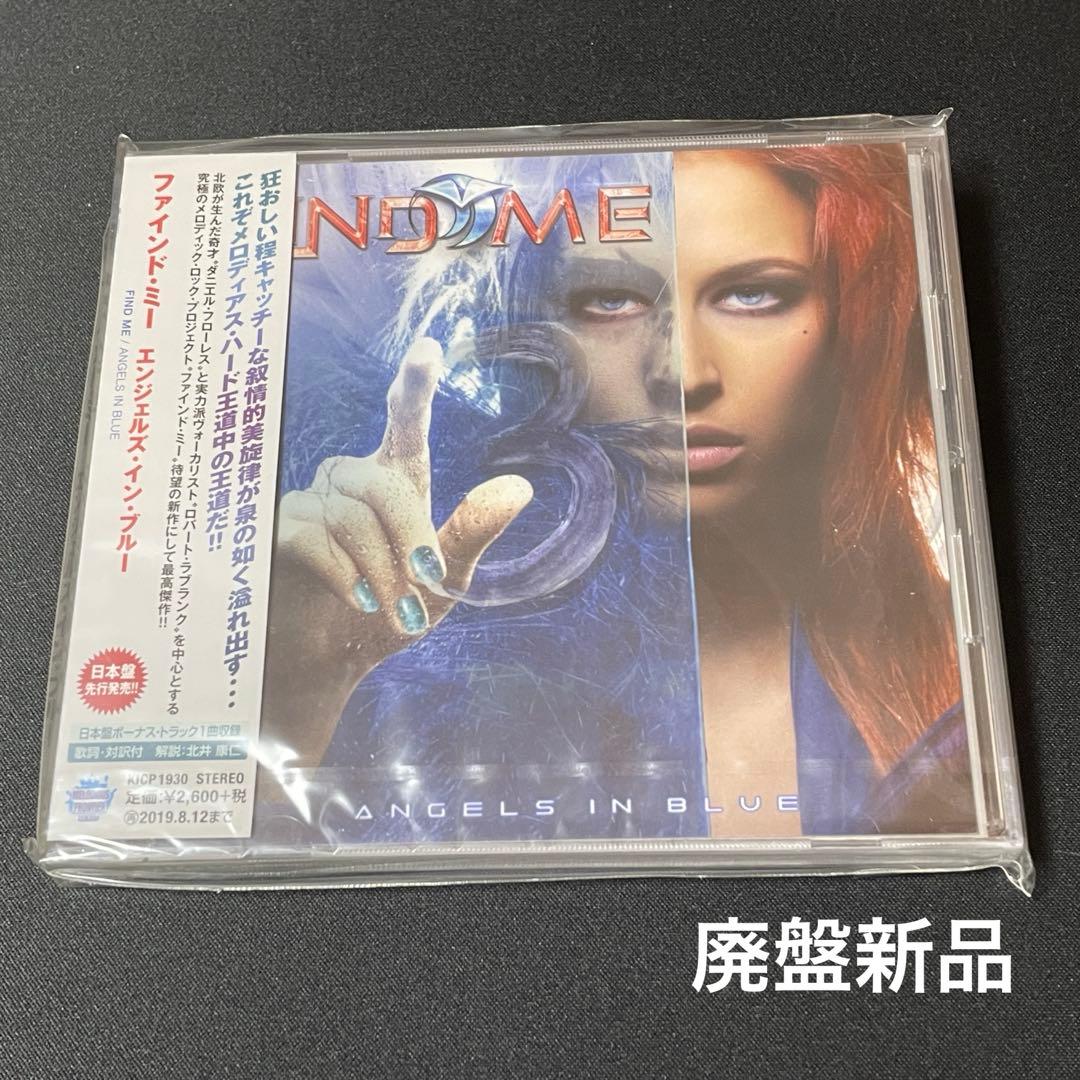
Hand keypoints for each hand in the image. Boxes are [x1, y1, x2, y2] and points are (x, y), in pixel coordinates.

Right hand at [260, 336, 532, 774]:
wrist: (331, 663)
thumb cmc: (388, 617)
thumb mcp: (441, 583)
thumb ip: (470, 535)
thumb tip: (519, 488)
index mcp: (393, 483)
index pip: (404, 427)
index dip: (413, 386)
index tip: (429, 347)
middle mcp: (348, 482)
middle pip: (381, 482)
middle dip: (408, 536)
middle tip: (426, 585)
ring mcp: (309, 502)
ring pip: (349, 516)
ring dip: (380, 569)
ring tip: (391, 608)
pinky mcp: (276, 531)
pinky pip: (313, 536)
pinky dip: (345, 573)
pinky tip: (359, 601)